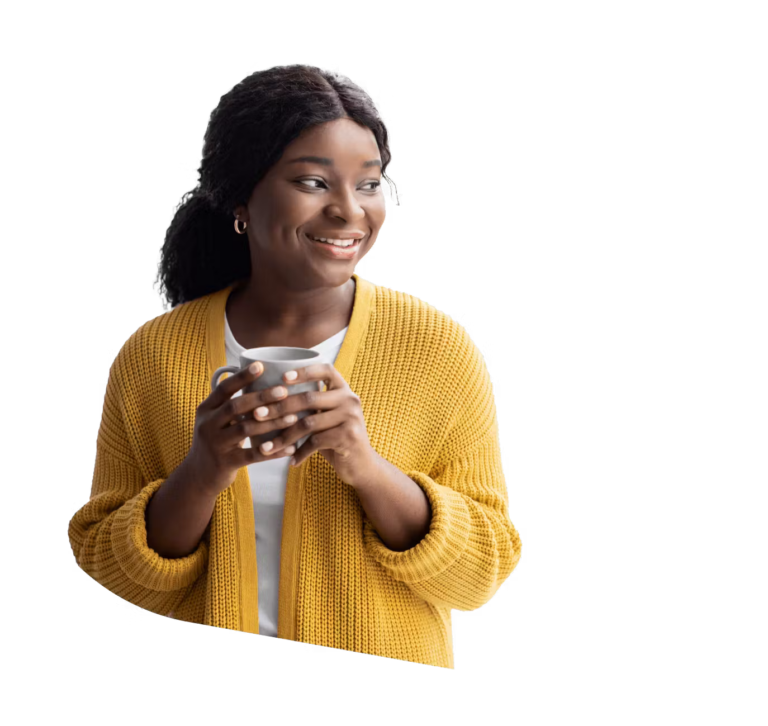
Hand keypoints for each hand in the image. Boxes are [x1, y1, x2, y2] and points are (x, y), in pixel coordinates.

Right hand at [186, 362, 301, 495]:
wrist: (197, 476)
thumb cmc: (215, 441)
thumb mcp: (215, 420)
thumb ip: (231, 404)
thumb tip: (260, 379)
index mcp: (205, 410)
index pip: (223, 389)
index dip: (242, 377)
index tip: (261, 366)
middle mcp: (207, 425)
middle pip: (236, 406)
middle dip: (261, 397)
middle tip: (284, 391)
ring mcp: (215, 445)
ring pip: (246, 429)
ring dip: (272, 422)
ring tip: (294, 417)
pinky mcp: (226, 463)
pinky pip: (253, 455)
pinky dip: (273, 451)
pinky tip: (290, 448)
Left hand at [254, 363, 379, 487]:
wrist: (362, 465)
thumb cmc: (335, 438)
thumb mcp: (325, 417)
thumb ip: (309, 405)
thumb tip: (268, 397)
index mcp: (343, 389)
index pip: (325, 369)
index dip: (303, 371)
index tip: (282, 378)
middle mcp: (350, 399)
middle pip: (308, 398)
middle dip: (279, 407)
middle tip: (257, 415)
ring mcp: (351, 417)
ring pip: (308, 423)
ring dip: (284, 436)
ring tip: (267, 447)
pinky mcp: (349, 436)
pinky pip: (316, 442)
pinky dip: (300, 452)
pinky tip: (290, 460)